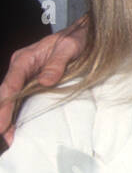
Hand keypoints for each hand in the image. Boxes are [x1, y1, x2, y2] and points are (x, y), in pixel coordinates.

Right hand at [0, 16, 88, 143]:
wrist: (83, 33)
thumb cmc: (76, 38)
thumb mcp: (69, 47)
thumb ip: (57, 63)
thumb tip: (46, 81)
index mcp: (25, 59)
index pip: (11, 85)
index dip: (4, 105)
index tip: (1, 122)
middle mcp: (21, 68)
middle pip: (6, 94)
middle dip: (2, 116)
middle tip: (3, 136)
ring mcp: (26, 75)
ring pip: (12, 99)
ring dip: (9, 118)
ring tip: (8, 138)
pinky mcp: (34, 81)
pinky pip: (23, 99)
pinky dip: (18, 113)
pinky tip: (18, 127)